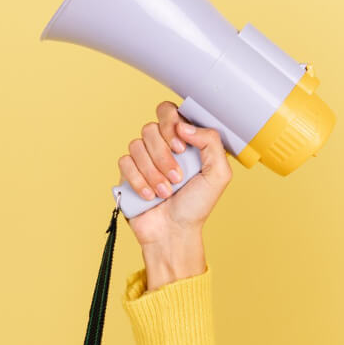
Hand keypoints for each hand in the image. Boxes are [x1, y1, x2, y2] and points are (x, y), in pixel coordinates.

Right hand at [118, 100, 232, 244]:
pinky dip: (138, 180)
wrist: (174, 232)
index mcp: (183, 141)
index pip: (169, 112)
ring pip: (136, 145)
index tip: (181, 148)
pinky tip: (149, 195)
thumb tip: (185, 126)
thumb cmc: (197, 206)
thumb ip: (211, 142)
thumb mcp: (219, 174)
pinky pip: (124, 162)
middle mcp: (161, 146)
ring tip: (165, 192)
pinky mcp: (127, 173)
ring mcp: (143, 159)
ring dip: (153, 172)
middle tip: (177, 177)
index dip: (171, 125)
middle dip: (163, 156)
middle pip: (151, 128)